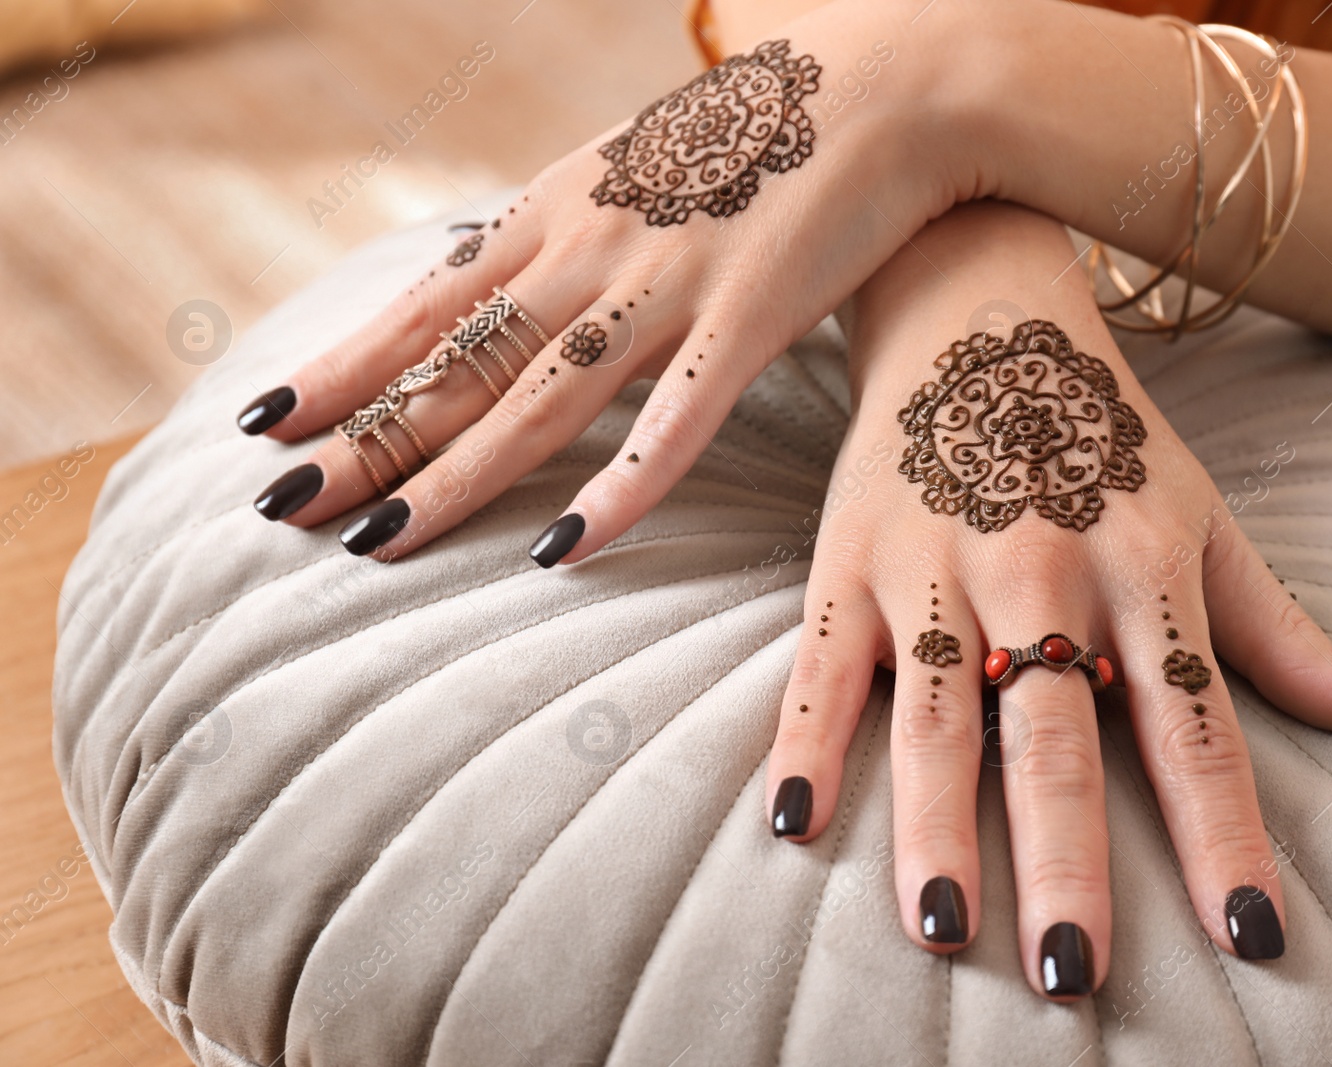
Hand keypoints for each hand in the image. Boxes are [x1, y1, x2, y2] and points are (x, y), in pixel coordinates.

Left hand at [241, 1, 967, 561]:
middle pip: (458, 363)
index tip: (265, 420)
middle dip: (362, 439)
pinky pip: (671, 423)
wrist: (881, 85)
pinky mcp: (746, 320)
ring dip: (453, 478)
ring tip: (375, 542)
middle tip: (278, 507)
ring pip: (538, 401)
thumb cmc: (760, 131)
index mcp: (557, 213)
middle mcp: (588, 250)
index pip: (427, 306)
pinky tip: (558, 549)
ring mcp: (664, 286)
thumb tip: (520, 283)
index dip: (343, 367)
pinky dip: (616, 490)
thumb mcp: (638, 168)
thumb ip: (576, 231)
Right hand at [764, 201, 1331, 997]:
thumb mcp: (1201, 512)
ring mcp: (935, 564)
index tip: (1248, 934)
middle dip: (1066, 858)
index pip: (1192, 725)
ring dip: (936, 823)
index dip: (1222, 833)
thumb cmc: (1099, 429)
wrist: (975, 307)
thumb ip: (1275, 625)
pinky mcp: (848, 556)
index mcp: (1140, 568)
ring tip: (942, 927)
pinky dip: (806, 739)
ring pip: (935, 713)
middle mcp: (1039, 571)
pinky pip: (822, 662)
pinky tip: (795, 822)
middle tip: (1071, 967)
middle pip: (1055, 734)